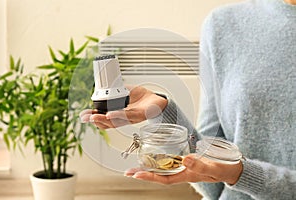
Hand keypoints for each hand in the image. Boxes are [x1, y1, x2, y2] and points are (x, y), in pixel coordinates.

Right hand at [80, 85, 167, 128]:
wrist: (158, 101)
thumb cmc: (143, 99)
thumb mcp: (126, 92)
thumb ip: (116, 90)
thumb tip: (104, 84)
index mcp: (120, 114)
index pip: (104, 118)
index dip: (94, 118)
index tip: (84, 115)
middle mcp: (125, 118)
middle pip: (108, 123)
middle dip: (96, 120)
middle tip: (87, 117)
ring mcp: (132, 118)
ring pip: (116, 121)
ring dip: (104, 119)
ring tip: (95, 117)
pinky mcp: (141, 115)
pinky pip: (128, 116)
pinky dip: (118, 115)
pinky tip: (111, 114)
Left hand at [125, 154, 242, 184]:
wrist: (232, 168)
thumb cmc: (223, 170)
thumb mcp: (213, 168)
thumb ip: (200, 164)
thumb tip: (185, 159)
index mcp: (186, 176)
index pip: (164, 179)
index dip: (149, 177)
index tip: (136, 175)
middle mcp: (182, 172)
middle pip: (160, 174)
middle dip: (144, 173)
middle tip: (128, 171)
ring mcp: (184, 166)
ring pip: (164, 167)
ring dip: (150, 165)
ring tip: (136, 163)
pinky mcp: (187, 160)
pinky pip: (171, 160)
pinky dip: (161, 158)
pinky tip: (155, 156)